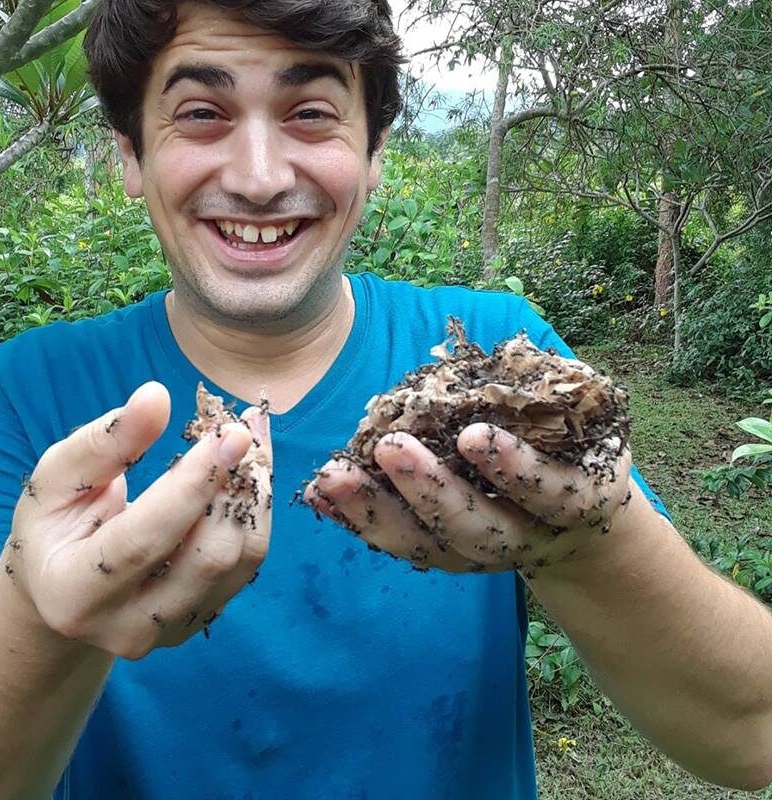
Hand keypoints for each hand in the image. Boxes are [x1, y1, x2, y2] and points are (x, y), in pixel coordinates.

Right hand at [2, 381, 271, 658]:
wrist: (60, 588)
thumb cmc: (55, 520)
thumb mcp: (58, 476)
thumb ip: (104, 441)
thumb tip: (156, 397)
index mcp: (75, 592)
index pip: (146, 539)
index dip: (192, 484)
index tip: (228, 434)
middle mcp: (126, 627)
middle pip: (208, 558)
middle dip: (233, 486)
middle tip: (241, 427)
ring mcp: (169, 630)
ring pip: (239, 561)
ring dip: (254, 493)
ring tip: (250, 440)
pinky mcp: (200, 619)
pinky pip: (247, 564)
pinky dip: (256, 510)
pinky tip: (248, 470)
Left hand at [302, 424, 633, 576]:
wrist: (572, 519)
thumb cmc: (575, 447)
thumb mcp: (587, 417)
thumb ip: (554, 391)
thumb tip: (511, 351)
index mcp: (572, 503)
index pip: (548, 493)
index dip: (514, 469)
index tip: (475, 435)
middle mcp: (524, 538)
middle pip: (475, 530)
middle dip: (429, 490)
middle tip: (389, 446)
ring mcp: (478, 554)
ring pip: (425, 545)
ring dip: (373, 511)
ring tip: (331, 477)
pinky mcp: (442, 554)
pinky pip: (397, 542)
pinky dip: (356, 519)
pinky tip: (318, 494)